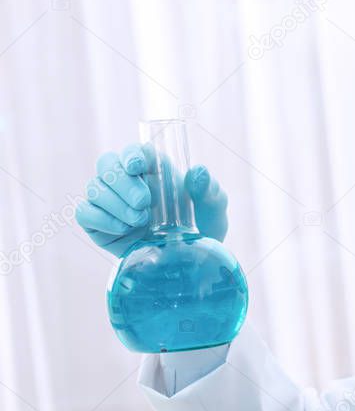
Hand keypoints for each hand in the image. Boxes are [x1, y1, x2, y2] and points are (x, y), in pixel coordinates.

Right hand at [75, 143, 228, 256]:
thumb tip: (198, 172)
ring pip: (94, 187)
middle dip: (123, 181)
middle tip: (144, 202)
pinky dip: (101, 219)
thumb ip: (208, 189)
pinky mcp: (98, 223)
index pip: (134, 150)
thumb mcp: (213, 208)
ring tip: (140, 220)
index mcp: (153, 168)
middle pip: (107, 164)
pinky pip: (85, 213)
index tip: (138, 166)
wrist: (190, 259)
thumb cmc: (201, 225)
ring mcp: (109, 201)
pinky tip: (124, 229)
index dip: (131, 154)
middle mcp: (127, 180)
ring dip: (115, 203)